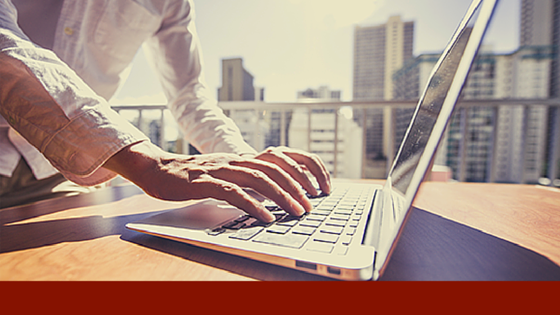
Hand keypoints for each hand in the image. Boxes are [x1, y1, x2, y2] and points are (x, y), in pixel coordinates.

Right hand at [103, 142, 330, 222]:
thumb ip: (247, 179)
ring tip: (296, 211)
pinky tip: (265, 217)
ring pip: (259, 178)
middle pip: (274, 168)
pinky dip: (253, 205)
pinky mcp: (204, 182)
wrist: (158, 169)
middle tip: (310, 206)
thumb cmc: (193, 176)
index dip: (303, 169)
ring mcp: (220, 169)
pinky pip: (233, 193)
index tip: (320, 187)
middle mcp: (235, 159)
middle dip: (297, 187)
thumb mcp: (226, 174)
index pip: (281, 158)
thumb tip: (273, 195)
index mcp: (243, 157)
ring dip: (281, 196)